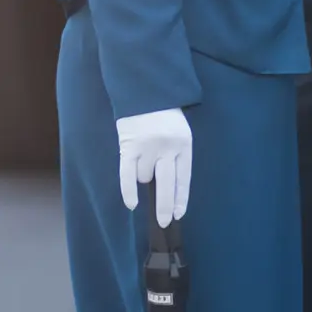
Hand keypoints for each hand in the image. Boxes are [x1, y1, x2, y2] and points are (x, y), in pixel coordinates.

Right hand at [114, 108, 192, 227]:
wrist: (144, 89)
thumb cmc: (163, 114)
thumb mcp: (179, 132)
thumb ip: (175, 157)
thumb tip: (169, 190)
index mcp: (184, 144)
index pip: (183, 178)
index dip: (180, 198)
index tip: (178, 214)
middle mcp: (167, 147)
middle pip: (166, 184)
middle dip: (164, 207)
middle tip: (163, 222)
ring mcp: (147, 147)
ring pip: (144, 177)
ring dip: (142, 176)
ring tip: (142, 158)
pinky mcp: (129, 146)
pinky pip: (127, 175)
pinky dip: (128, 191)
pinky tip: (131, 204)